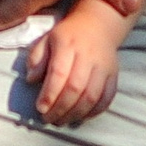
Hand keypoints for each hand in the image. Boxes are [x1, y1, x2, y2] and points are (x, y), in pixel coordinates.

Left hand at [25, 0, 123, 124]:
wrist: (98, 24)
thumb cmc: (67, 35)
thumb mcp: (46, 40)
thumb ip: (36, 59)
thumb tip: (31, 79)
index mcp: (68, 44)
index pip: (59, 72)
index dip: (49, 94)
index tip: (40, 108)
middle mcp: (88, 56)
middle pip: (76, 88)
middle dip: (60, 108)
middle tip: (48, 119)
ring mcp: (103, 66)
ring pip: (92, 96)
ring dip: (75, 114)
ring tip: (61, 121)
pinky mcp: (113, 75)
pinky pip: (106, 98)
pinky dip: (93, 112)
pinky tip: (80, 117)